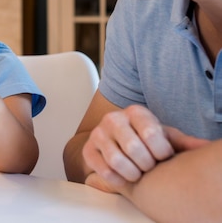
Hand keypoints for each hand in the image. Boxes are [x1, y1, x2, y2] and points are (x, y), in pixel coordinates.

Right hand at [85, 125, 209, 193]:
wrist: (114, 140)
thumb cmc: (144, 139)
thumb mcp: (164, 137)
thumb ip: (183, 142)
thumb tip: (204, 147)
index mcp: (135, 112)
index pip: (151, 133)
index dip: (161, 152)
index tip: (163, 156)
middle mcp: (114, 119)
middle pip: (133, 148)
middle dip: (146, 165)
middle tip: (149, 167)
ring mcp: (98, 133)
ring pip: (116, 161)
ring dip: (132, 174)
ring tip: (137, 173)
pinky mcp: (88, 149)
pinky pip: (103, 170)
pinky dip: (117, 179)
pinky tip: (124, 177)